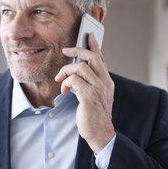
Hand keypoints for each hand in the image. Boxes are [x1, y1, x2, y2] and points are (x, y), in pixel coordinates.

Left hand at [54, 33, 114, 153]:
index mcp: (107, 81)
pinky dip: (66, 83)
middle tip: (66, 50)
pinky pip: (74, 81)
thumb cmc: (95, 115)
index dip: (95, 45)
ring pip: (81, 67)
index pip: (101, 58)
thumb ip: (90, 82)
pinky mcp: (89, 97)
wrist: (100, 134)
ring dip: (66, 71)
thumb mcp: (95, 95)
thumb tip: (78, 70)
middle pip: (93, 57)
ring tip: (60, 79)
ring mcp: (98, 89)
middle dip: (78, 50)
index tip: (89, 35)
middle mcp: (104, 83)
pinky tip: (64, 90)